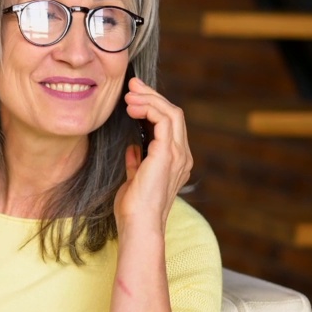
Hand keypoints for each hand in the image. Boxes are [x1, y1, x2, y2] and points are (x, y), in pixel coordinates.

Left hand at [115, 76, 192, 234]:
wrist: (139, 226)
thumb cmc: (134, 211)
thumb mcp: (134, 181)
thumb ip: (136, 164)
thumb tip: (133, 148)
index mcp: (175, 163)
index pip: (169, 126)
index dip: (153, 108)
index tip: (133, 98)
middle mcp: (181, 156)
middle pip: (173, 114)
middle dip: (152, 96)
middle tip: (133, 86)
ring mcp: (177, 154)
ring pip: (171, 112)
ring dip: (149, 99)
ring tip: (129, 94)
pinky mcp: (168, 153)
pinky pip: (163, 119)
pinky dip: (148, 108)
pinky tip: (132, 107)